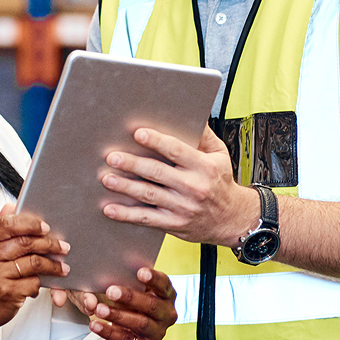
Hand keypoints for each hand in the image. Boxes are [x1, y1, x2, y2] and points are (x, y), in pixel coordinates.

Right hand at [0, 205, 69, 339]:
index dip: (30, 224)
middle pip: (24, 243)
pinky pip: (33, 282)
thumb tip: (10, 206)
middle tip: (62, 246)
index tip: (45, 228)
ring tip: (61, 266)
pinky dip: (41, 283)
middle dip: (49, 244)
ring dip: (52, 265)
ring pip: (33, 263)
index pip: (7, 224)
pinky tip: (43, 282)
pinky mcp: (6, 293)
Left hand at [64, 267, 176, 339]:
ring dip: (117, 315)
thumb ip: (129, 283)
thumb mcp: (137, 293)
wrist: (137, 336)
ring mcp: (158, 332)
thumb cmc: (135, 305)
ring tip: (99, 309)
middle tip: (110, 291)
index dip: (154, 278)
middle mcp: (167, 314)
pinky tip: (95, 325)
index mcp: (167, 295)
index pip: (164, 285)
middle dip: (130, 297)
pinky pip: (125, 339)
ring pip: (139, 323)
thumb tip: (110, 273)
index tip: (140, 272)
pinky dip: (108, 332)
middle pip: (151, 305)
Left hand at [99, 126, 258, 248]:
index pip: (177, 151)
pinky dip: (127, 215)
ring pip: (149, 195)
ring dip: (126, 187)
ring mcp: (183, 208)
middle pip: (158, 172)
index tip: (138, 133)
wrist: (232, 219)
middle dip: (133, 164)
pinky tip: (110, 208)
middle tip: (112, 156)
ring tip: (107, 178)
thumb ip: (204, 136)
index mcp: (204, 167)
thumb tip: (190, 115)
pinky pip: (147, 218)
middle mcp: (193, 187)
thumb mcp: (219, 155)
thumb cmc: (221, 183)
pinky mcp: (174, 224)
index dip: (156, 141)